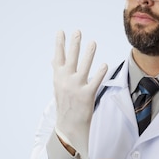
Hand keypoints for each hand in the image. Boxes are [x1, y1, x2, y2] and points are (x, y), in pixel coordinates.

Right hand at [52, 30, 107, 158]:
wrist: (68, 126)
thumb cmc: (64, 104)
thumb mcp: (58, 87)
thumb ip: (58, 71)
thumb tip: (54, 58)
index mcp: (58, 78)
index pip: (58, 57)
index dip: (59, 44)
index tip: (61, 32)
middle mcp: (66, 81)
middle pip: (71, 59)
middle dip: (74, 44)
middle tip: (78, 31)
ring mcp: (76, 87)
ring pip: (84, 67)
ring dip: (88, 54)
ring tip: (93, 42)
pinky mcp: (87, 95)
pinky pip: (95, 81)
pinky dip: (100, 73)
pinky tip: (105, 65)